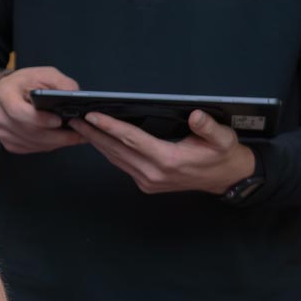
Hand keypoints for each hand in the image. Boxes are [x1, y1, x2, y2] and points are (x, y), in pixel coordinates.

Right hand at [0, 67, 85, 153]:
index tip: (59, 120)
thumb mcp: (42, 73)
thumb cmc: (24, 82)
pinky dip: (49, 145)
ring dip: (56, 143)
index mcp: (5, 94)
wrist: (2, 93)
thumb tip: (75, 95)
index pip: (18, 111)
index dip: (39, 119)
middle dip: (57, 136)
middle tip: (79, 134)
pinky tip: (61, 139)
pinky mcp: (8, 143)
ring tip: (76, 137)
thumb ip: (59, 82)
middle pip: (29, 132)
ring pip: (33, 143)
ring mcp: (2, 132)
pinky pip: (32, 148)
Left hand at [68, 109, 254, 194]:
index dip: (110, 126)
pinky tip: (99, 140)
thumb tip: (196, 116)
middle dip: (94, 133)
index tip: (92, 116)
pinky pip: (122, 165)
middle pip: (116, 150)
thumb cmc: (223, 154)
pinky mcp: (146, 184)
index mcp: (168, 160)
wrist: (226, 179)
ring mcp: (148, 181)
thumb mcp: (223, 139)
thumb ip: (208, 128)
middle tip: (74, 118)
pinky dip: (109, 152)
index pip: (132, 139)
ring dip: (97, 143)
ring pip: (116, 159)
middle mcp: (153, 173)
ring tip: (80, 127)